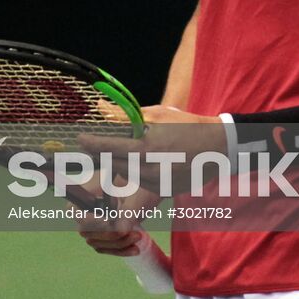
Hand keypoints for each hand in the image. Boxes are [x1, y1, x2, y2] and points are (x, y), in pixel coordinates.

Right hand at [76, 184, 163, 256]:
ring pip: (96, 242)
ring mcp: (96, 220)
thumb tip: (120, 230)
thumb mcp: (137, 196)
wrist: (151, 184)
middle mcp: (88, 207)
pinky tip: (135, 248)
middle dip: (108, 235)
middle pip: (85, 230)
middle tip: (129, 232)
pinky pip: (105, 247)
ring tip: (137, 237)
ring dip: (117, 244)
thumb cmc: (144, 183)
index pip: (75, 210)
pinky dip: (119, 250)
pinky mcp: (105, 231)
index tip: (109, 222)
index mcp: (89, 191)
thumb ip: (128, 212)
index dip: (88, 220)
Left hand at [78, 104, 224, 195]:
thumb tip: (100, 106)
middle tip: (90, 147)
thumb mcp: (156, 115)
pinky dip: (136, 172)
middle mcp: (150, 170)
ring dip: (119, 164)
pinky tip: (139, 162)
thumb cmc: (186, 125)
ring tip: (116, 152)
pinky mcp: (166, 191)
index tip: (80, 139)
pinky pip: (142, 183)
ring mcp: (159, 184)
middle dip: (102, 155)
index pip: (110, 147)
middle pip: (114, 164)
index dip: (92, 144)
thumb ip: (126, 115)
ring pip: (127, 175)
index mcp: (146, 149)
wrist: (218, 146)